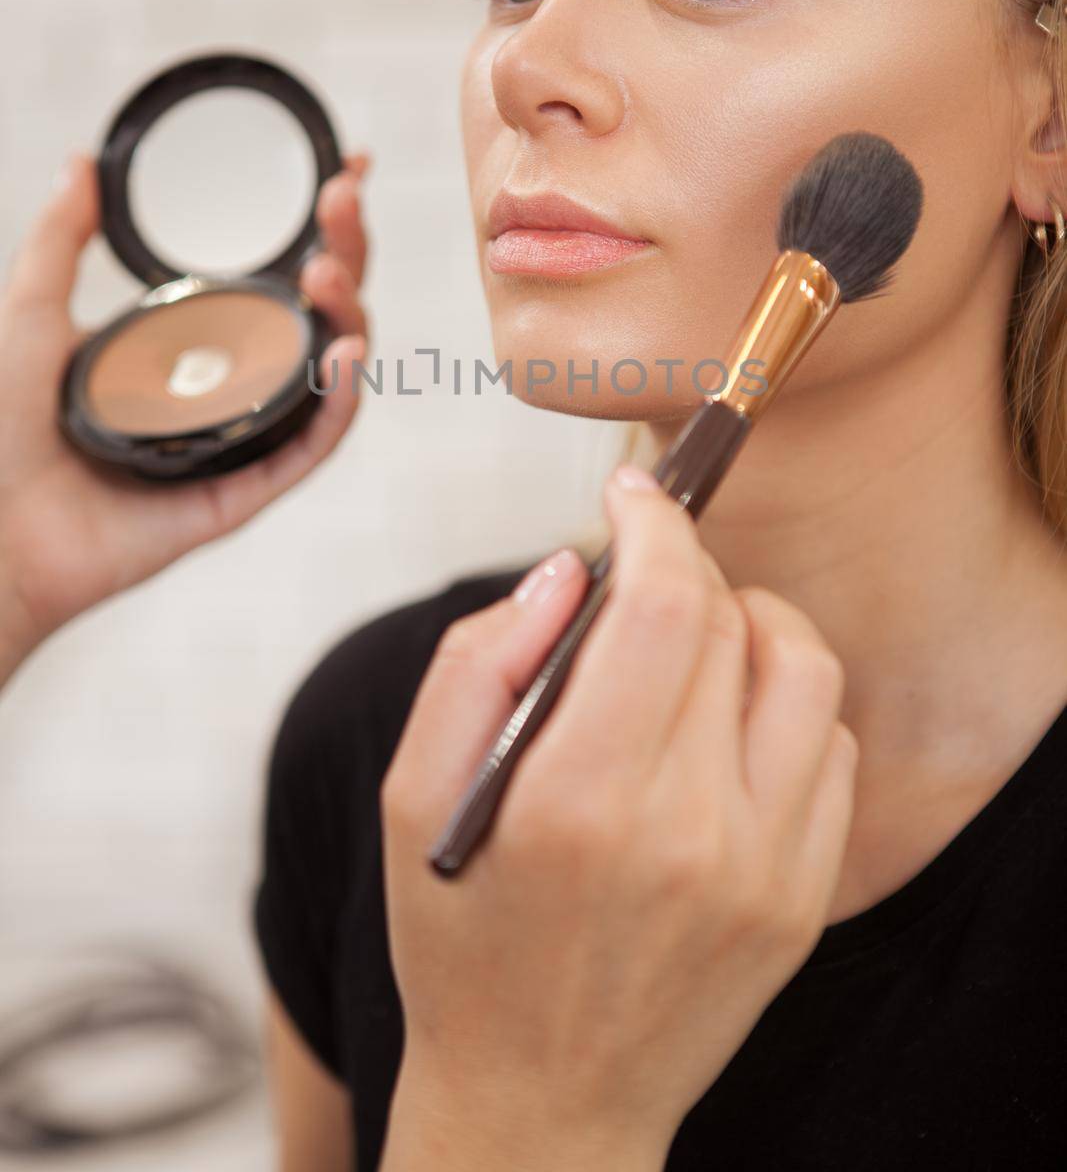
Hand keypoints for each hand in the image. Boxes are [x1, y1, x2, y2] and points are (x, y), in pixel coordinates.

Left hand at [0, 147, 371, 679]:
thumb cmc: (1, 432)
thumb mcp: (32, 311)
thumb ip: (60, 238)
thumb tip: (81, 162)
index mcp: (194, 347)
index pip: (276, 279)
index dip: (323, 227)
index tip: (347, 171)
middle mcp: (229, 389)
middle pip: (318, 316)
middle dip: (346, 251)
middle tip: (341, 197)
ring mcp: (242, 439)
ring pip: (329, 376)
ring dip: (348, 317)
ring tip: (326, 270)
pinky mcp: (243, 491)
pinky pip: (311, 446)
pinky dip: (339, 402)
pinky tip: (343, 356)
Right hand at [379, 464, 857, 1168]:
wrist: (542, 1104)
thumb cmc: (462, 938)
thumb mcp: (409, 796)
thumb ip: (477, 663)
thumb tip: (569, 569)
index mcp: (577, 799)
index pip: (662, 607)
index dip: (654, 524)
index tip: (631, 496)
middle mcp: (688, 832)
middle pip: (730, 622)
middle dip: (685, 566)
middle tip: (638, 578)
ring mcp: (762, 871)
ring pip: (804, 669)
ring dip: (749, 623)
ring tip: (691, 641)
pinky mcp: (802, 899)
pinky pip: (831, 748)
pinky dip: (785, 703)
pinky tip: (726, 726)